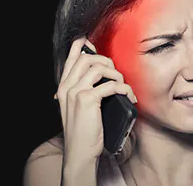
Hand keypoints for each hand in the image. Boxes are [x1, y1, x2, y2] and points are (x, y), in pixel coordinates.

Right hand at [55, 37, 136, 161]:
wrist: (80, 152)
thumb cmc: (85, 130)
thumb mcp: (80, 108)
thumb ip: (86, 90)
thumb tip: (104, 76)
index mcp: (64, 87)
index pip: (71, 60)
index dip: (80, 46)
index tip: (88, 40)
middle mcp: (67, 87)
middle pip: (86, 58)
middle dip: (106, 61)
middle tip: (116, 75)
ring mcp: (75, 92)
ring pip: (98, 68)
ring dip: (116, 75)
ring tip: (123, 87)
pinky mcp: (87, 100)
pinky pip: (111, 85)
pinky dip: (124, 89)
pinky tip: (129, 97)